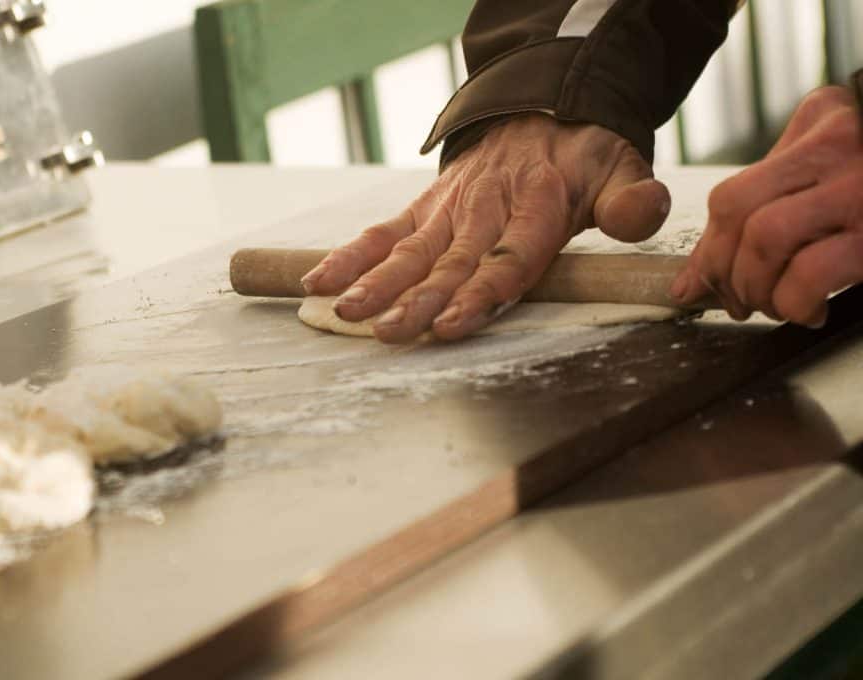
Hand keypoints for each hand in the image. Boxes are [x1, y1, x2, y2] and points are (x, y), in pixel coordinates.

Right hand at [300, 114, 670, 342]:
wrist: (543, 115)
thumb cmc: (583, 158)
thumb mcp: (621, 168)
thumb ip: (631, 200)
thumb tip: (640, 215)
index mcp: (535, 205)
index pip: (508, 256)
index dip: (479, 292)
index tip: (453, 323)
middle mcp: (485, 208)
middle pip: (450, 262)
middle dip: (419, 300)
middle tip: (392, 332)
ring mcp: (448, 209)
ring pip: (410, 251)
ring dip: (378, 283)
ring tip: (349, 313)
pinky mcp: (424, 209)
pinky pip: (383, 232)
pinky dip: (350, 256)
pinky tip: (320, 283)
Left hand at [672, 86, 862, 326]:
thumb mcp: (830, 172)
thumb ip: (762, 207)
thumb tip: (692, 279)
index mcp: (823, 128)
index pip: (733, 195)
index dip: (708, 251)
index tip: (698, 284)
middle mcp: (842, 150)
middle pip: (741, 214)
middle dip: (726, 272)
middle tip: (739, 301)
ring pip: (768, 238)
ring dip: (758, 288)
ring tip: (774, 306)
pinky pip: (813, 272)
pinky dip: (796, 302)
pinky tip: (809, 309)